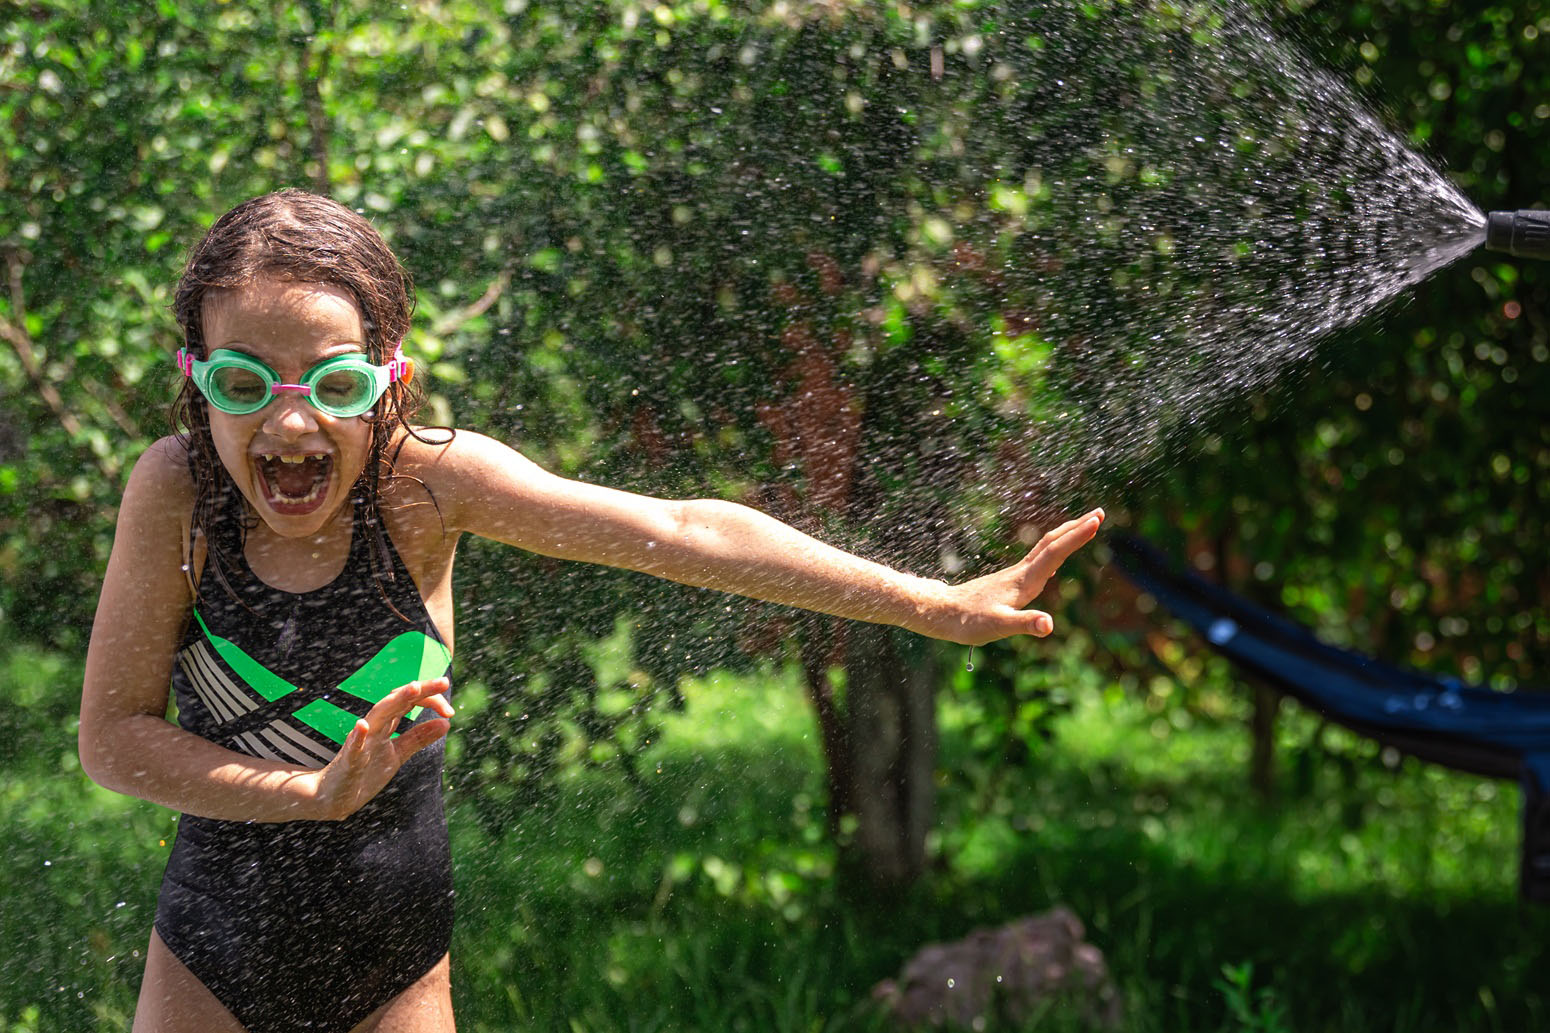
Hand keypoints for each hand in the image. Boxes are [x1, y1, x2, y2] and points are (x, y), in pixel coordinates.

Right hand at [307, 678, 453, 820]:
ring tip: (413, 688)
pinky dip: (358, 735)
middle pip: (397, 701)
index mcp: (386, 724)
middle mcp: (374, 727)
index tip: (449, 710)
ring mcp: (360, 742)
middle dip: (420, 690)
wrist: (334, 797)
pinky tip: (363, 725)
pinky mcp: (349, 761)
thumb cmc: (365, 772)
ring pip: (377, 716)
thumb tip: (446, 723)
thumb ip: (419, 738)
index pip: (410, 702)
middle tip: (443, 682)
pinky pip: (353, 747)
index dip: (431, 700)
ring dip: (394, 702)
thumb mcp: (397, 754)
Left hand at [924, 508, 1104, 644]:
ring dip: (1066, 535)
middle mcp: (1022, 572)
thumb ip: (1024, 624)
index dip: (1077, 537)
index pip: (1055, 553)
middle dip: (1076, 527)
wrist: (944, 612)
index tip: (1096, 521)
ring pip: (1045, 548)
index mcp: (1024, 581)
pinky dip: (1053, 550)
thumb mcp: (999, 627)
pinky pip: (1038, 559)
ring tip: (1084, 525)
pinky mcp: (1010, 580)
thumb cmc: (970, 622)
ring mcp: (1015, 574)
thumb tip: (1049, 624)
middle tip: (1100, 513)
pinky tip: (1055, 557)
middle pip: (1052, 543)